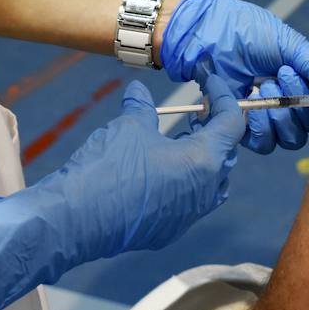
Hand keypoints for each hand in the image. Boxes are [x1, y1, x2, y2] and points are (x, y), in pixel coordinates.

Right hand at [0, 73, 244, 309]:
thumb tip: (139, 91)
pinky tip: (161, 169)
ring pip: (211, 181)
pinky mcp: (170, 230)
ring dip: (202, 156)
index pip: (231, 122)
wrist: (77, 218)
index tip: (208, 79)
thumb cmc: (109, 166)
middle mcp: (206, 191)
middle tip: (196, 108)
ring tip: (182, 137)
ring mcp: (189, 215)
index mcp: (204, 160)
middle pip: (225, 152)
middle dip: (214, 127)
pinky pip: (188, 201)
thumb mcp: (129, 126)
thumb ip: (143, 107)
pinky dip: (183, 180)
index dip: (221, 95)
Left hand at [159, 0, 308, 154]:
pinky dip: (260, 126)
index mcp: (303, 82)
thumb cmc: (246, 31)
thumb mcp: (290, 45)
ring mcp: (266, 118)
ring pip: (290, 140)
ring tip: (263, 85)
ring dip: (280, 115)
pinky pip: (263, 144)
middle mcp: (288, 104)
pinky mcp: (242, 128)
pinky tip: (250, 103)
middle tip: (281, 74)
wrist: (205, 34)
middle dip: (300, 104)